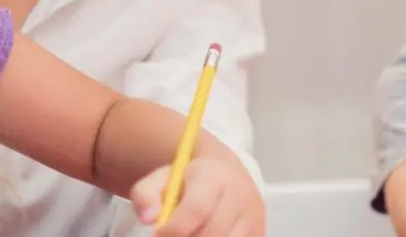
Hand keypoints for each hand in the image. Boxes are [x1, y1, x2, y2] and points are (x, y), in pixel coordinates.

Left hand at [131, 157, 265, 236]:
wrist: (227, 175)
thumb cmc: (190, 182)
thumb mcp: (163, 178)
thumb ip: (146, 194)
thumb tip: (148, 218)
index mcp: (214, 176)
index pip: (197, 208)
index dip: (174, 228)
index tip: (158, 234)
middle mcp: (240, 195)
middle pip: (211, 234)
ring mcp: (254, 217)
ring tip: (191, 234)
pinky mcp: (260, 233)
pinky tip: (206, 236)